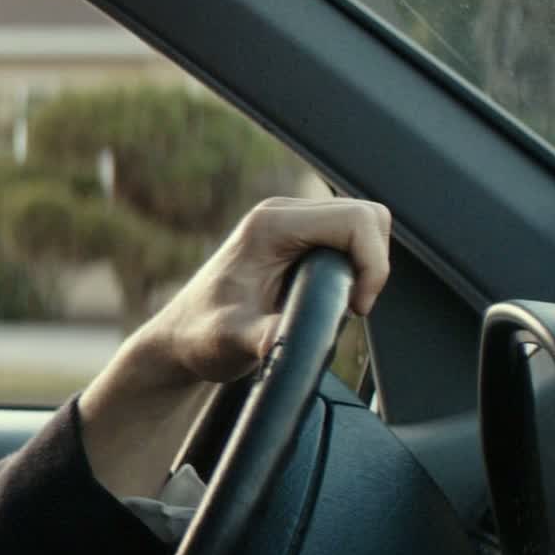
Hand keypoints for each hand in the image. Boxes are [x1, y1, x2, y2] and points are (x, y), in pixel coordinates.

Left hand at [79, 197, 392, 499]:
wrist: (181, 338)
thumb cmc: (200, 336)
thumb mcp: (230, 341)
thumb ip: (260, 337)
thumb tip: (281, 340)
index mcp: (270, 225)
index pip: (356, 220)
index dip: (372, 264)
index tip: (355, 306)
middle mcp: (282, 214)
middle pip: (367, 216)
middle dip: (373, 263)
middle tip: (351, 306)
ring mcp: (291, 222)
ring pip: (363, 224)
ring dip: (367, 264)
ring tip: (343, 303)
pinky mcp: (298, 238)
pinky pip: (350, 237)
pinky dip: (357, 264)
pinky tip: (334, 295)